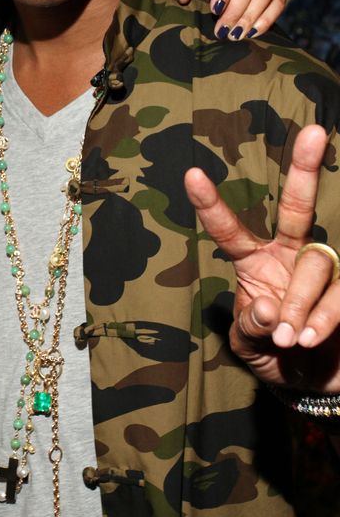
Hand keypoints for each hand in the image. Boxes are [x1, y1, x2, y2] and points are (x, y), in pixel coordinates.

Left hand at [184, 125, 339, 391]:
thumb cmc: (273, 355)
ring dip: (298, 305)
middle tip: (317, 132)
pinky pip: (339, 296)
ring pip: (315, 266)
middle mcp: (292, 257)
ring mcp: (325, 273)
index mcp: (255, 262)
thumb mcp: (248, 347)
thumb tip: (264, 310)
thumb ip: (249, 328)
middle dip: (307, 170)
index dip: (212, 205)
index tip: (191, 174)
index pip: (231, 231)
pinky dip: (321, 319)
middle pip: (300, 209)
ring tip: (287, 339)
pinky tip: (307, 340)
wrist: (315, 384)